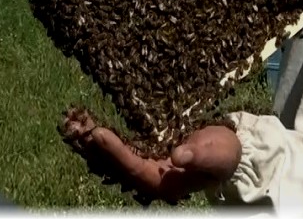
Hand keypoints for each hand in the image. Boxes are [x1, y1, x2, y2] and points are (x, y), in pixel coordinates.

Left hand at [61, 108, 241, 204]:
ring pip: (113, 152)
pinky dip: (104, 131)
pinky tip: (89, 119)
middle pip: (115, 162)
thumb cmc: (224, 155)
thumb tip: (177, 155)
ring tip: (74, 119)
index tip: (99, 133)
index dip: (116, 151)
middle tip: (73, 125)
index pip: (133, 166)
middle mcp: (148, 175)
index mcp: (163, 183)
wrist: (228, 153)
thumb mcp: (217, 156)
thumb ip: (198, 156)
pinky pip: (119, 141)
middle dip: (94, 144)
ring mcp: (144, 162)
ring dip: (93, 137)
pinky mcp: (144, 149)